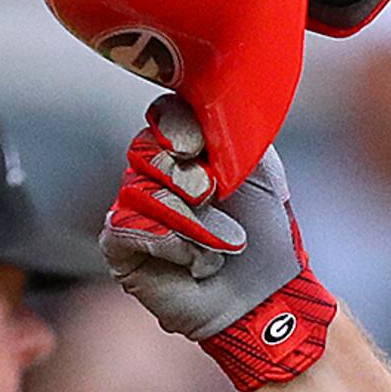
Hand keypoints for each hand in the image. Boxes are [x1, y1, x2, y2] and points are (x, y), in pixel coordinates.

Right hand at [99, 96, 339, 390]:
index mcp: (186, 151)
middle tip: (214, 197)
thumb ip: (231, 127)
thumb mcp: (259, 165)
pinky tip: (195, 261)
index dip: (175, 126)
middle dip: (184, 176)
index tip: (198, 147)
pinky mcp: (122, 249)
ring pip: (139, 190)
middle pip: (144, 150)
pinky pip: (125, 227)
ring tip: (224, 245)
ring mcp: (135, 212)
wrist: (268, 293)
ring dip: (190, 219)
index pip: (162, 116)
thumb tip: (202, 98)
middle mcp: (154, 176)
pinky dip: (168, 242)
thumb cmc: (266, 232)